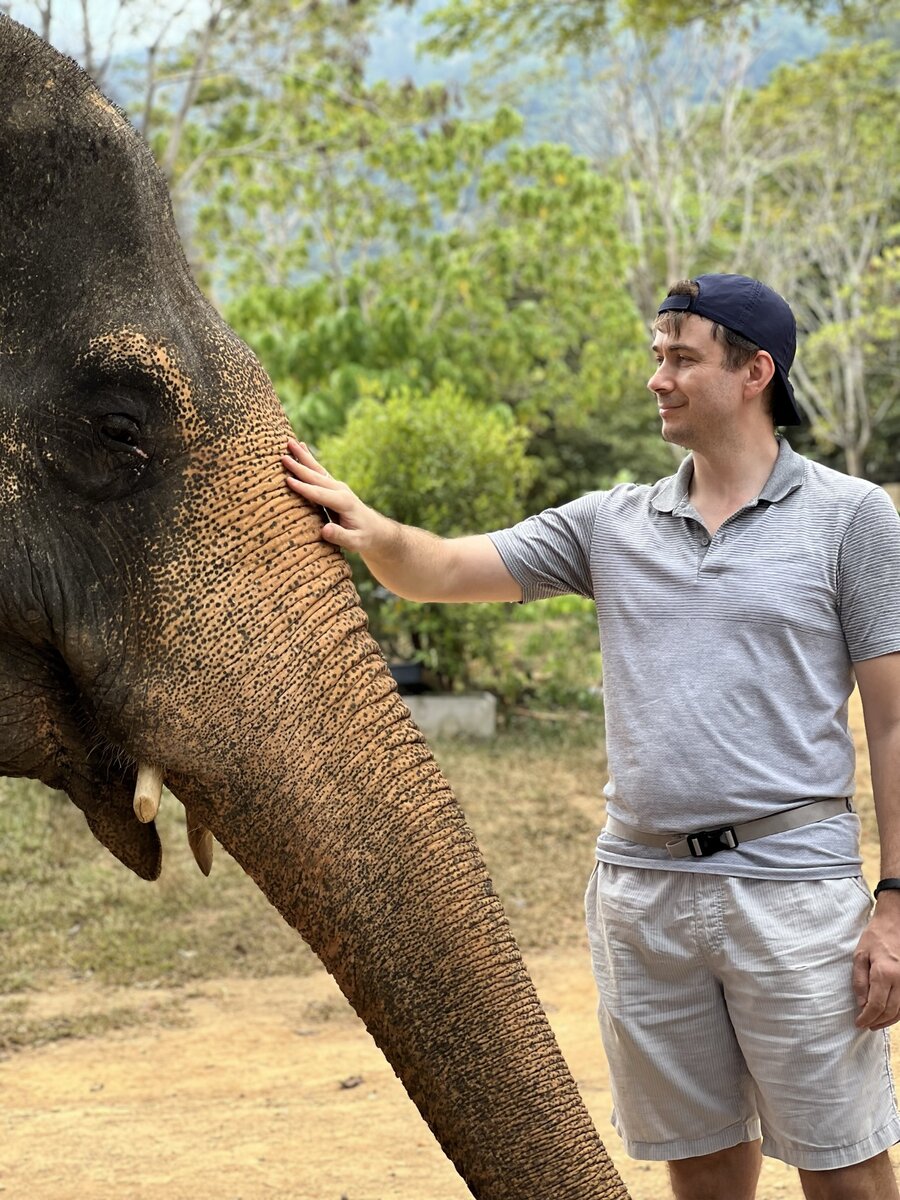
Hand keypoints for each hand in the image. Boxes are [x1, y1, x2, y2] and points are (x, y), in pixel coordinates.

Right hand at [281, 438, 394, 555]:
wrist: (377, 530)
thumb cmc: (364, 538)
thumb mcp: (355, 542)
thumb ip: (340, 536)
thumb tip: (325, 530)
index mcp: (344, 503)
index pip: (320, 494)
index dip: (304, 488)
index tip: (288, 480)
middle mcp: (340, 490)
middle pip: (316, 477)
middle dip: (299, 467)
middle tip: (282, 456)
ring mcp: (338, 486)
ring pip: (317, 469)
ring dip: (302, 456)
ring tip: (289, 442)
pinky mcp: (334, 486)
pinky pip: (319, 471)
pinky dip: (309, 459)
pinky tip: (302, 447)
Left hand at [853, 897, 899, 1029]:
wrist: (896, 922)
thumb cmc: (875, 937)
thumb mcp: (859, 955)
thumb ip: (859, 981)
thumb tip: (860, 1003)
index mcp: (884, 974)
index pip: (876, 1006)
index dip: (867, 1018)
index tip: (858, 1023)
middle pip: (890, 1011)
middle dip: (877, 1022)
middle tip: (866, 1025)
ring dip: (889, 1020)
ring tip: (876, 1023)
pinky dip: (898, 1012)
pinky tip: (889, 1014)